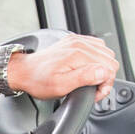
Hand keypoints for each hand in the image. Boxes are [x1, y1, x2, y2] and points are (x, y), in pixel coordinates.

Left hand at [0, 34, 119, 102]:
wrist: (24, 71)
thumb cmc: (39, 81)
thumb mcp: (61, 86)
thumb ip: (84, 78)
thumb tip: (104, 72)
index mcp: (78, 54)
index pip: (110, 68)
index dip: (105, 84)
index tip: (95, 93)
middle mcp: (79, 44)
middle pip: (110, 60)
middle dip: (105, 77)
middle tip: (92, 88)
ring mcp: (77, 40)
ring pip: (106, 53)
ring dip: (102, 68)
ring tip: (89, 80)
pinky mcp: (75, 41)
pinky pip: (97, 47)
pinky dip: (96, 60)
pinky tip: (86, 69)